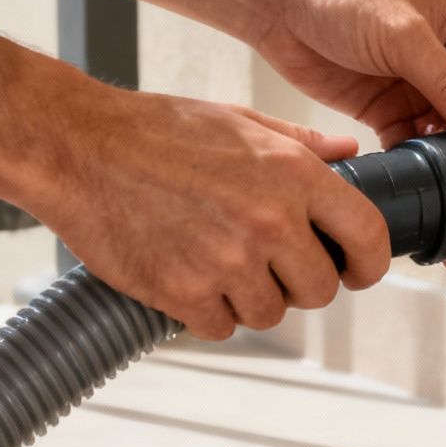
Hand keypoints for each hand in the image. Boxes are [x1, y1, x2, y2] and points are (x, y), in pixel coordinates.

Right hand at [30, 89, 390, 339]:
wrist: (76, 148)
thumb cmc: (152, 129)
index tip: (357, 271)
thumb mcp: (238, 120)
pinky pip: (220, 327)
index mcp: (292, 175)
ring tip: (217, 263)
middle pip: (319, 289)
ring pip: (270, 313)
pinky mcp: (184, 293)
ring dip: (250, 298)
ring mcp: (227, 262)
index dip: (369, 263)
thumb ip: (300, 144)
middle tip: (271, 266)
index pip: (368, 236)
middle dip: (301, 284)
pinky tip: (188, 279)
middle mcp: (269, 221)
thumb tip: (348, 152)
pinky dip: (207, 313)